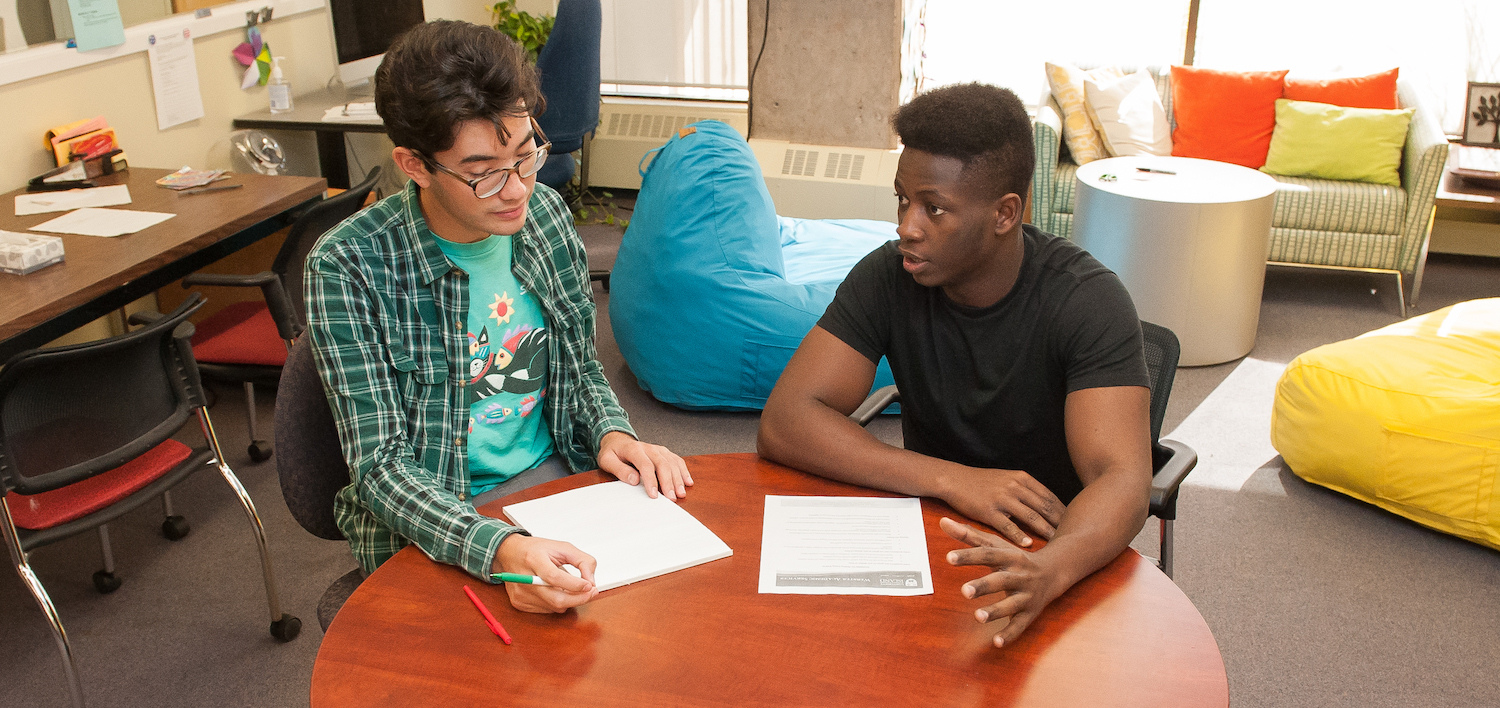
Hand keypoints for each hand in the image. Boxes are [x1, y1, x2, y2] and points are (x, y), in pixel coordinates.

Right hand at [493, 534, 597, 612]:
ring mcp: (521, 593)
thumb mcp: (563, 547)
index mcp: (533, 559)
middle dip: (578, 599)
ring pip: (554, 607)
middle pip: (555, 599)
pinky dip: (557, 603)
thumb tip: (591, 581)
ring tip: (569, 587)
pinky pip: (547, 610)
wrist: (510, 553)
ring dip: (569, 600)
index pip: (555, 577)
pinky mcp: (519, 603)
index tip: (590, 586)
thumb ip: (582, 561)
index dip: (575, 585)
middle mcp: (524, 578)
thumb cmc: (536, 550)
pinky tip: (555, 590)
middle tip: (591, 592)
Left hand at [596, 431, 693, 499]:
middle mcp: (649, 448)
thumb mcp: (607, 460)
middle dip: (668, 482)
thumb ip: (619, 470)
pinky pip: (677, 460)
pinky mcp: (664, 453)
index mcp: (634, 449)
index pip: (645, 465)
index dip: (651, 480)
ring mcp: (658, 449)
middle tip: (671, 498)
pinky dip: (683, 471)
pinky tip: (688, 482)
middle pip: (662, 464)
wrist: (617, 440)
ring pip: (672, 462)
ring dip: (678, 478)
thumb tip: (634, 479)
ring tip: (681, 493)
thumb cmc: (612, 453)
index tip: (654, 495)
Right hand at [940, 464, 1064, 546]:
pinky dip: (1020, 536)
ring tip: (1057, 542)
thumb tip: (1045, 503)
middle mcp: (1014, 487)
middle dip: (1060, 522)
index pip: (1049, 496)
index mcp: (1022, 478)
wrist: (955, 479)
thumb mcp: (1007, 478)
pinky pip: (1008, 525)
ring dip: (1046, 531)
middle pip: (1044, 507)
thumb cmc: (981, 482)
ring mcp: (1002, 499)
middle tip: (1073, 535)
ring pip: (1030, 517)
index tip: (1074, 522)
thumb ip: (1025, 489)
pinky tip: (1029, 545)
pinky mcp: (989, 511)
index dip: (1063, 510)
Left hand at [941, 517, 1063, 647]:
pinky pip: (1020, 625)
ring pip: (1011, 605)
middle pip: (1001, 580)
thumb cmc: (1015, 557)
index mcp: (1009, 556)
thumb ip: (968, 535)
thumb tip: (943, 521)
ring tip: (978, 617)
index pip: (987, 554)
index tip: (949, 557)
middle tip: (963, 591)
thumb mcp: (995, 545)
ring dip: (995, 611)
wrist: (1054, 571)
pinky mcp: (1030, 613)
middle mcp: (1019, 575)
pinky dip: (1009, 634)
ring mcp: (1026, 595)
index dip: (968, 555)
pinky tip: (996, 643)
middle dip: (983, 586)